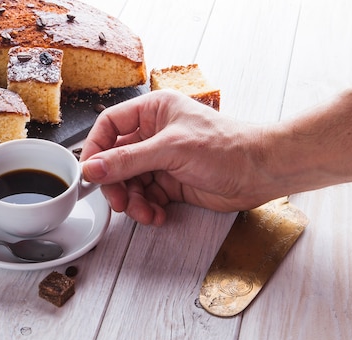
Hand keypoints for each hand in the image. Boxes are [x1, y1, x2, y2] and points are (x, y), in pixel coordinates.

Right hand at [80, 90, 271, 224]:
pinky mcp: (172, 182)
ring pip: (130, 183)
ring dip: (133, 202)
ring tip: (144, 213)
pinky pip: (147, 197)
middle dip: (116, 184)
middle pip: (116, 160)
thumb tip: (93, 168)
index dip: (95, 149)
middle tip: (118, 202)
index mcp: (153, 111)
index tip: (90, 172)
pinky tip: (158, 215)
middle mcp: (154, 134)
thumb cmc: (227, 147)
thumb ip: (128, 160)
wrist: (261, 172)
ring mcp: (163, 160)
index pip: (109, 126)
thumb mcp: (171, 150)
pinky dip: (148, 209)